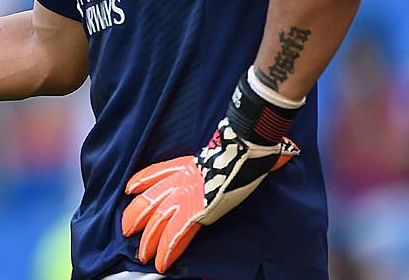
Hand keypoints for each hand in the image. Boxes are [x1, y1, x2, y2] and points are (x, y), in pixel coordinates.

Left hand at [121, 70, 302, 272]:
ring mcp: (185, 198)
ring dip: (148, 241)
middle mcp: (179, 182)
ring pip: (156, 223)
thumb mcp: (233, 149)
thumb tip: (280, 153)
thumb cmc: (244, 146)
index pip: (155, 173)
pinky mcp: (194, 213)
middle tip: (127, 229)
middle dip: (136, 217)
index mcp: (186, 166)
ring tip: (141, 255)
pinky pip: (175, 236)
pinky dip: (166, 250)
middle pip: (149, 201)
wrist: (244, 147)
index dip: (141, 182)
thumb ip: (237, 153)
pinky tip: (160, 262)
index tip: (129, 188)